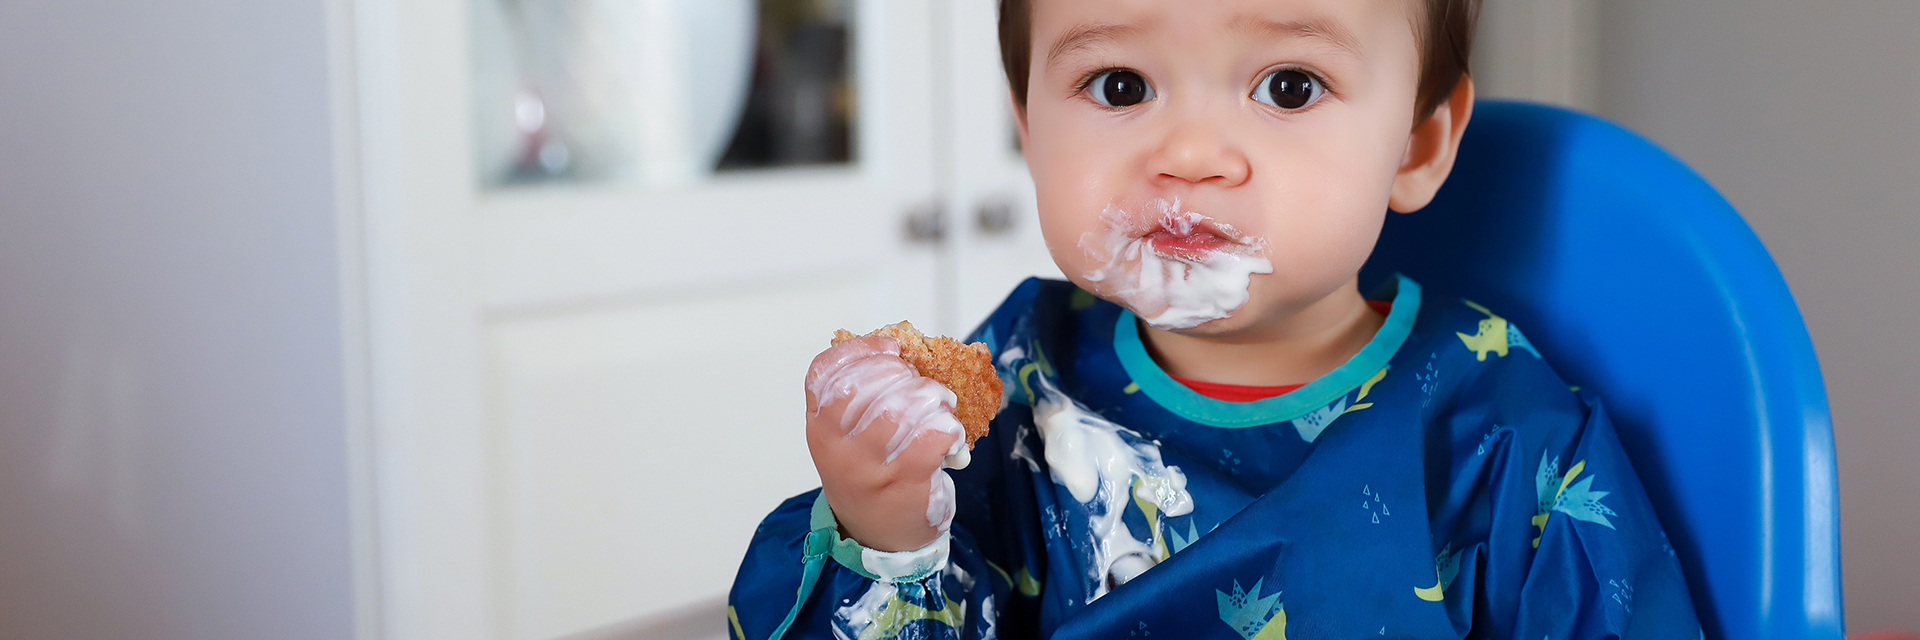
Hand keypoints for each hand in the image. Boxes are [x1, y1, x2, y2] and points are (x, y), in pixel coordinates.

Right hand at [804, 336, 965, 551]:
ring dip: (930, 398)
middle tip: (921, 384)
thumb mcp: (846, 438)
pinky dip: (948, 428)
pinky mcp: (906, 485)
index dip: (860, 351)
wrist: (879, 537)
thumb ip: (860, 398)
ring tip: (939, 405)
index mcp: (820, 428)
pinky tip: (949, 435)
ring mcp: (870, 470)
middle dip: (902, 373)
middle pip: (863, 387)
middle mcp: (838, 449)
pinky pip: (931, 438)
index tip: (891, 349)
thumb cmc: (868, 475)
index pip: (825, 374)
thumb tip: (903, 352)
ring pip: (899, 410)